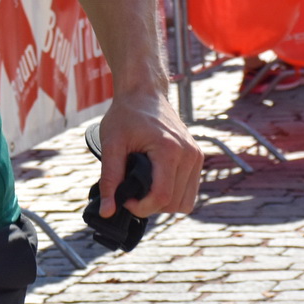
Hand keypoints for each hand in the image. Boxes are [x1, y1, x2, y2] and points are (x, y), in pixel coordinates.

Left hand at [94, 88, 201, 218]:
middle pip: (175, 203)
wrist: (144, 92)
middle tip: (130, 193)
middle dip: (150, 207)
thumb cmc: (126, 115)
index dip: (141, 207)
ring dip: (163, 204)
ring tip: (141, 190)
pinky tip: (154, 184)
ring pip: (186, 202)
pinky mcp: (197, 157)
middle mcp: (189, 154)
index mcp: (169, 150)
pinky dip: (173, 195)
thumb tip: (107, 212)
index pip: (162, 196)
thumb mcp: (111, 144)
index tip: (124, 199)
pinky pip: (189, 191)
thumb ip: (109, 179)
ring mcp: (196, 156)